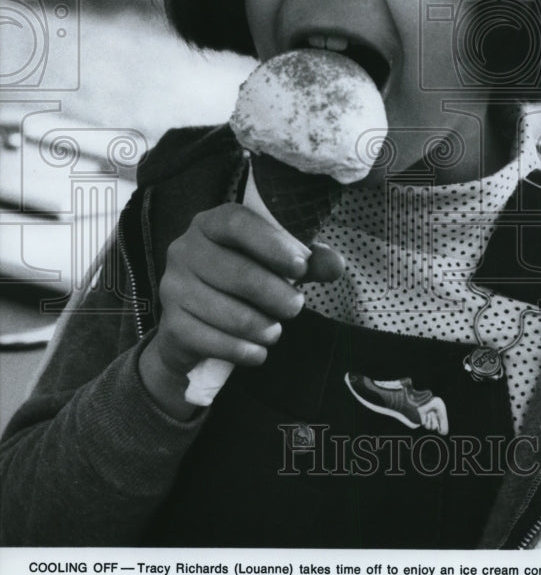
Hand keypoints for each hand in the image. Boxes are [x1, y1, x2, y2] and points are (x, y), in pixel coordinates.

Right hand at [138, 203, 342, 418]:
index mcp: (210, 224)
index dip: (272, 243)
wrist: (192, 329)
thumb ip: (307, 262)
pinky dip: (242, 350)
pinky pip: (212, 340)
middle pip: (236, 271)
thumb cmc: (240, 286)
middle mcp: (184, 249)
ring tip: (275, 331)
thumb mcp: (275, 266)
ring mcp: (172, 286)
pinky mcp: (171, 324)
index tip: (301, 266)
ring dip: (261, 327)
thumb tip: (335, 265)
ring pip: (226, 311)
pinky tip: (257, 352)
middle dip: (275, 294)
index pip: (237, 222)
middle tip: (296, 307)